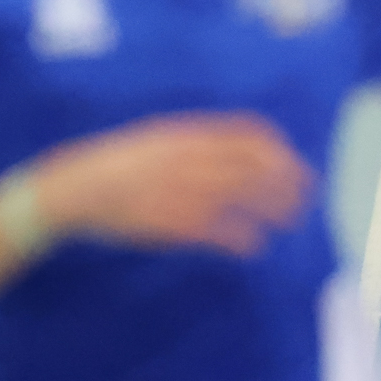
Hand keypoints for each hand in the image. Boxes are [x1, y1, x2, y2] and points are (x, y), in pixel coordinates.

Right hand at [31, 114, 312, 256]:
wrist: (75, 186)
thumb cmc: (118, 164)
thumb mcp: (156, 139)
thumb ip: (194, 142)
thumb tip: (235, 149)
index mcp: (184, 134)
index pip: (247, 134)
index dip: (277, 149)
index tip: (292, 162)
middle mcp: (188, 158)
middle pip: (254, 165)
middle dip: (287, 180)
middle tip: (305, 194)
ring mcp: (181, 190)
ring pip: (243, 197)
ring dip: (274, 207)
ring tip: (290, 220)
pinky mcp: (172, 222)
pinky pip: (219, 231)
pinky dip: (242, 239)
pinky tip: (253, 246)